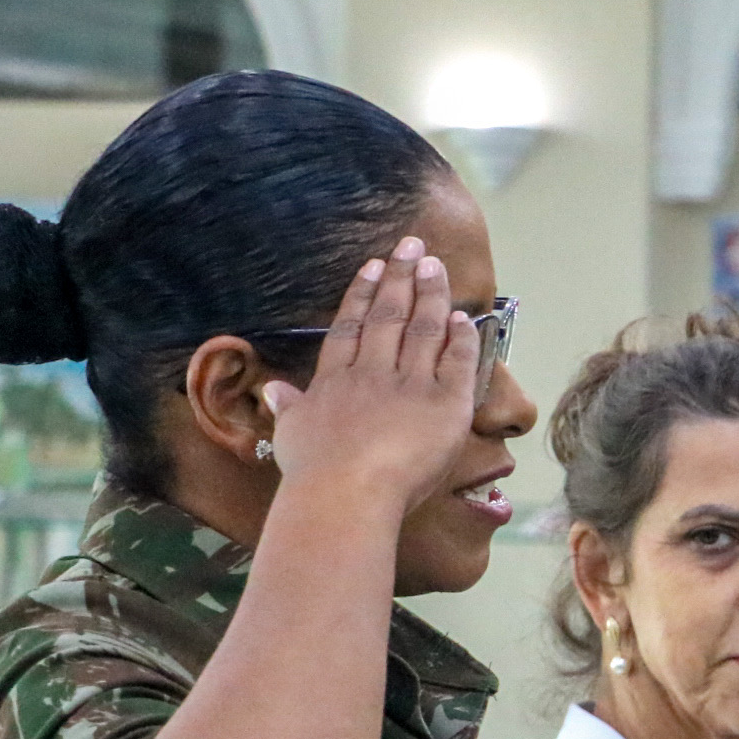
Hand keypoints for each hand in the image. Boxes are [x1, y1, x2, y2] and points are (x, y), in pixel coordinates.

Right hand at [260, 236, 481, 517]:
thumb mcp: (291, 434)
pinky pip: (457, 362)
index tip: (373, 266)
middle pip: (388, 316)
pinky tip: (465, 317)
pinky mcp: (444, 404)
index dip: (363, 293)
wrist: (344, 493)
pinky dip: (462, 338)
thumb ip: (287, 407)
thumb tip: (273, 390)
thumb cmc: (313, 473)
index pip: (350, 327)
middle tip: (412, 245)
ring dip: (431, 295)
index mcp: (335, 380)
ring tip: (436, 266)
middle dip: (401, 277)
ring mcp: (410, 385)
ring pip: (422, 330)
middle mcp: (373, 373)